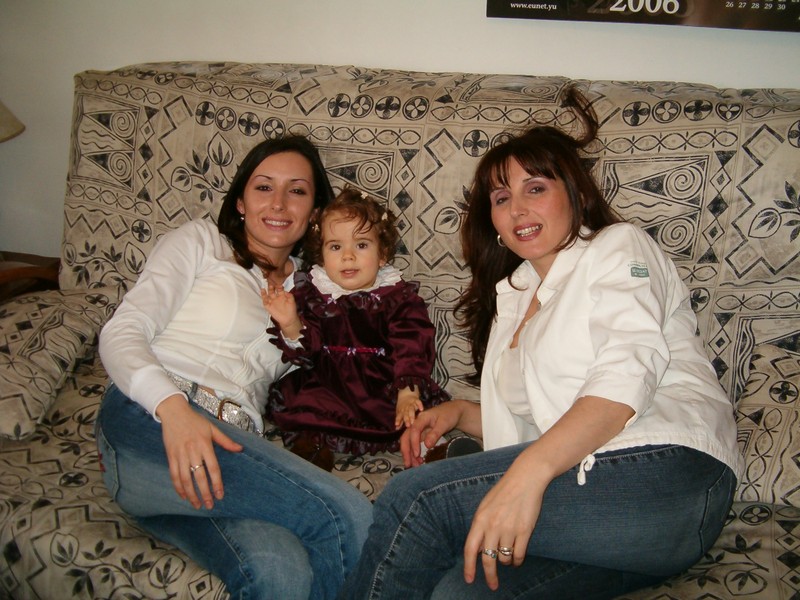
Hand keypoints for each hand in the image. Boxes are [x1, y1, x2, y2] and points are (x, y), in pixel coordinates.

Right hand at [156, 394, 242, 509]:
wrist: (174, 412)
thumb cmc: (195, 420)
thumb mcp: (212, 428)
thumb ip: (226, 441)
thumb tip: (240, 449)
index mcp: (205, 445)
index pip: (213, 468)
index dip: (217, 483)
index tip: (220, 495)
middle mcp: (192, 451)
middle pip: (199, 477)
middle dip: (205, 493)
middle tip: (210, 505)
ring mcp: (180, 454)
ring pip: (185, 479)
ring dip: (191, 494)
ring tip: (197, 505)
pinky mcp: (170, 456)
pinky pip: (174, 475)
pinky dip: (178, 487)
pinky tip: (183, 495)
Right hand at [261, 286, 301, 338]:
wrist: (288, 319)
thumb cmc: (291, 310)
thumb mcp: (292, 301)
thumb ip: (289, 295)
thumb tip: (285, 291)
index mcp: (282, 295)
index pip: (279, 289)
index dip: (278, 286)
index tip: (278, 284)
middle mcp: (276, 297)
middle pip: (272, 290)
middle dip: (271, 287)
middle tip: (270, 283)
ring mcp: (272, 302)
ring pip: (268, 295)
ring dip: (266, 291)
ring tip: (264, 287)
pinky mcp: (268, 306)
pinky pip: (265, 301)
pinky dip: (263, 296)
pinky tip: (262, 292)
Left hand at [395, 386, 423, 429]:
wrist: (406, 394)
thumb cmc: (403, 407)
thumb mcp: (400, 413)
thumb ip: (399, 421)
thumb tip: (397, 429)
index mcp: (401, 411)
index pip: (399, 416)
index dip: (398, 420)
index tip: (396, 424)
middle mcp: (406, 408)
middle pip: (406, 414)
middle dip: (406, 419)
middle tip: (408, 425)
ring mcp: (411, 404)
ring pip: (411, 409)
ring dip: (412, 415)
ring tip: (413, 421)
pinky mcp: (416, 400)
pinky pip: (418, 402)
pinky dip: (420, 405)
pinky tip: (421, 409)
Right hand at [399, 400, 466, 466]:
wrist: (453, 411)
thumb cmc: (449, 415)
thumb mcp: (444, 423)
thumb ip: (435, 433)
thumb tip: (427, 445)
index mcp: (422, 418)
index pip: (414, 430)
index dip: (414, 443)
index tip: (417, 455)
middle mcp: (417, 423)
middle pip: (406, 437)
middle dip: (406, 451)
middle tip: (408, 464)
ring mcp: (418, 429)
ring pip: (409, 441)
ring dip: (409, 454)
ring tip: (415, 465)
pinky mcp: (421, 434)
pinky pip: (415, 444)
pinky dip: (414, 452)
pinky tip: (418, 460)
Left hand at [463, 451, 548, 590]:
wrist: (525, 478)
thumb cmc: (504, 491)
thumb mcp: (486, 506)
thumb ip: (481, 526)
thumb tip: (481, 549)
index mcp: (480, 519)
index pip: (470, 548)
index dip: (468, 566)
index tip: (469, 579)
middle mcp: (493, 526)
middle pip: (488, 559)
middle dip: (490, 576)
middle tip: (493, 585)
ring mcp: (509, 529)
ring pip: (504, 558)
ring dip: (506, 562)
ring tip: (508, 557)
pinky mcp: (525, 531)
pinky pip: (519, 555)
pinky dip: (517, 560)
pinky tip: (517, 558)